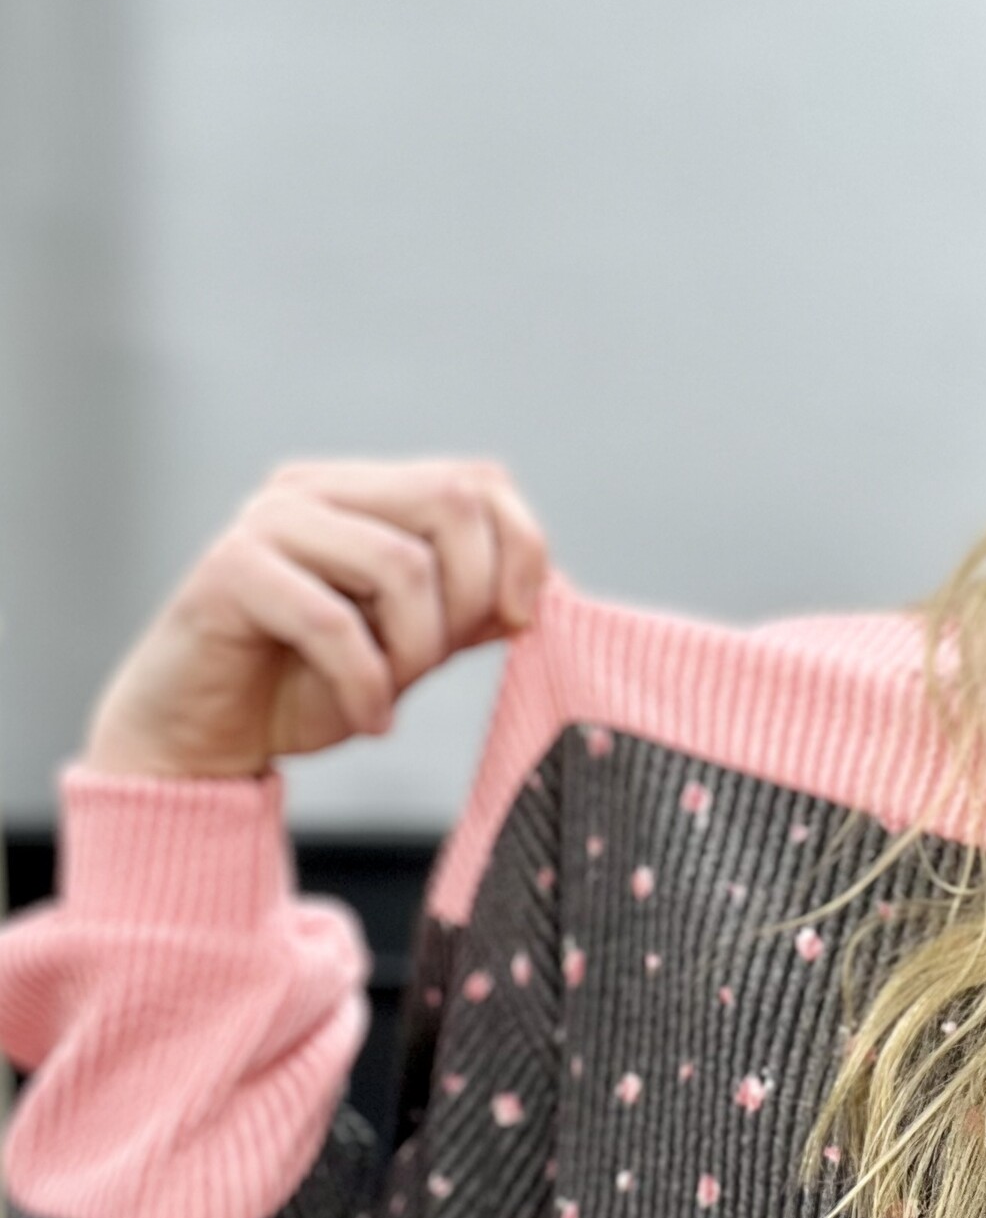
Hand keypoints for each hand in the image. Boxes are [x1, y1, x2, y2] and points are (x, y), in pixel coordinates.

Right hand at [83, 458, 549, 779]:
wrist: (200, 737)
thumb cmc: (304, 688)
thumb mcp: (409, 650)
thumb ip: (470, 613)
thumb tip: (554, 588)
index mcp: (364, 492)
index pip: (478, 480)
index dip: (522, 547)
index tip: (522, 620)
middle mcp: (316, 490)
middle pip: (452, 501)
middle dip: (472, 596)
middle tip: (440, 662)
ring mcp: (269, 523)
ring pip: (402, 563)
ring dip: (417, 650)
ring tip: (391, 694)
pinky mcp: (230, 572)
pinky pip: (333, 622)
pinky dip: (366, 684)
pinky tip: (367, 719)